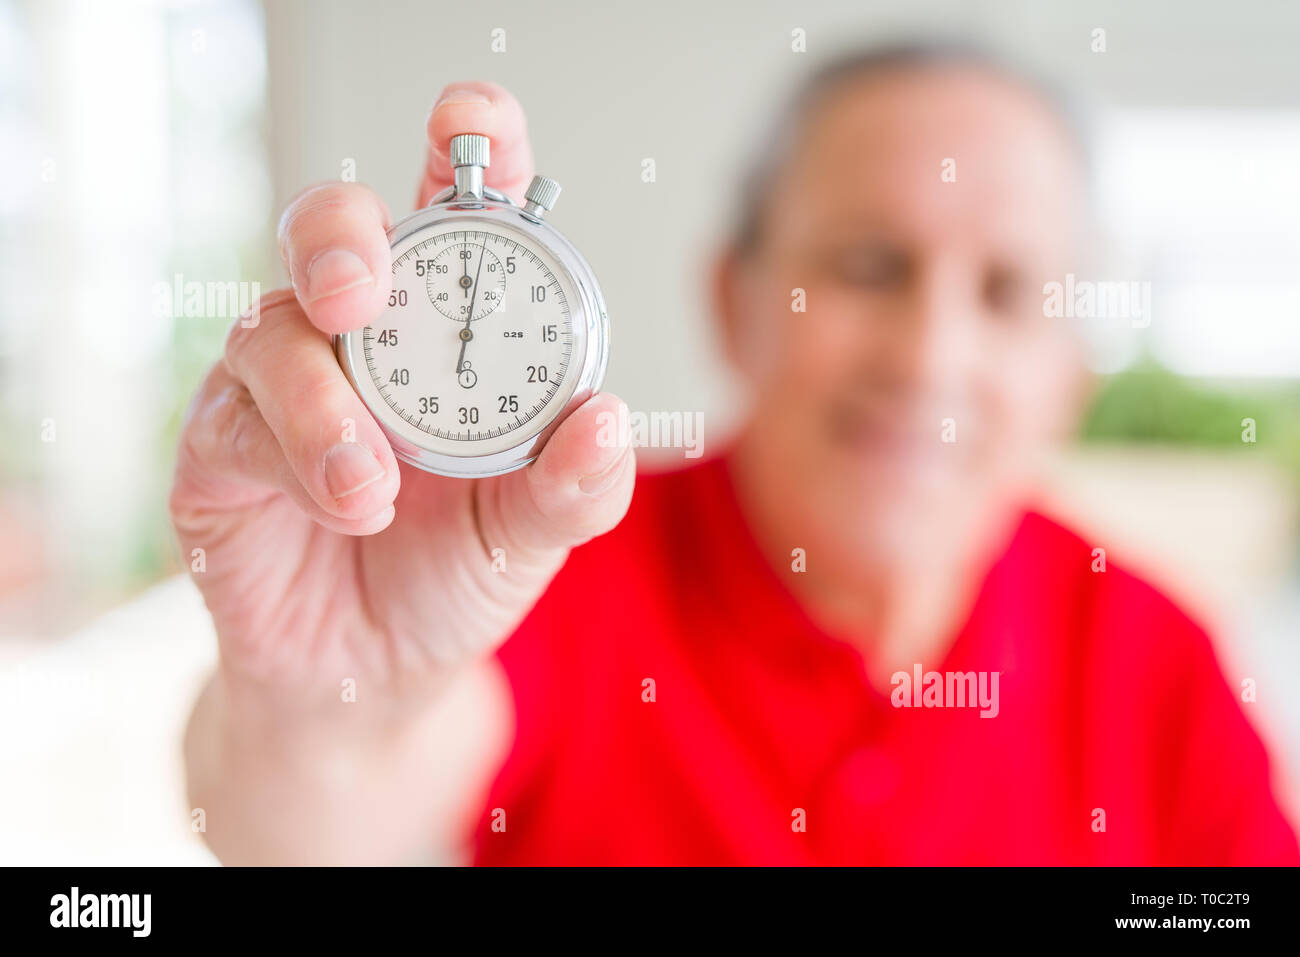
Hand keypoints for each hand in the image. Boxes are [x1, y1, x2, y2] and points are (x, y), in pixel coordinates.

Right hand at [170, 82, 634, 712]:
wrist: (378, 673)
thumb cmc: (457, 572)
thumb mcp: (534, 533)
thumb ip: (575, 484)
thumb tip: (608, 420)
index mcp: (451, 327)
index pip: (457, 209)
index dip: (466, 147)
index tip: (466, 124)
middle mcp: (364, 336)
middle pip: (336, 230)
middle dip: (343, 235)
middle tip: (363, 287)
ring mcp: (284, 384)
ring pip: (276, 327)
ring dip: (323, 400)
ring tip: (374, 486)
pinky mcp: (224, 447)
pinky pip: (238, 419)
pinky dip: (297, 457)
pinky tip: (350, 508)